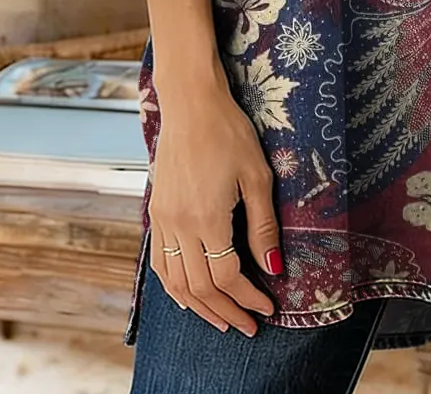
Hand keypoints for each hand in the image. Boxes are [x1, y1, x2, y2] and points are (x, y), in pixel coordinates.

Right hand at [148, 73, 280, 335]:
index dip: (249, 297)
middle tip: (248, 326)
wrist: (191, 104)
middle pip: (200, 287)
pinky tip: (188, 296)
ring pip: (175, 282)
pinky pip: (158, 263)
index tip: (268, 307)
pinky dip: (173, 287)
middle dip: (226, 311)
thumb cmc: (230, 132)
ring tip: (222, 320)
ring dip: (199, 307)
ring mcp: (163, 219)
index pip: (227, 276)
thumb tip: (274, 267)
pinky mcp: (156, 211)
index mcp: (207, 218)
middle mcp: (179, 225)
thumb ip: (263, 225)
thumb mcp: (257, 175)